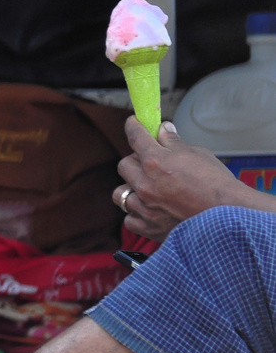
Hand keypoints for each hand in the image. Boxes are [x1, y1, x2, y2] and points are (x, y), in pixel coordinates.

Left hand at [115, 119, 236, 241]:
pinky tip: (149, 211)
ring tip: (147, 189)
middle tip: (149, 163)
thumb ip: (174, 142)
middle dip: (135, 161)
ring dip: (131, 189)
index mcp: (156, 162)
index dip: (133, 127)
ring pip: (121, 194)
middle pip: (124, 165)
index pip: (135, 137)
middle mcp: (145, 184)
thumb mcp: (198, 154)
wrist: (231, 218)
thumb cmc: (217, 184)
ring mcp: (145, 208)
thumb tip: (163, 129)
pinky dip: (137, 215)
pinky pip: (130, 219)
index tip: (133, 123)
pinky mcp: (149, 228)